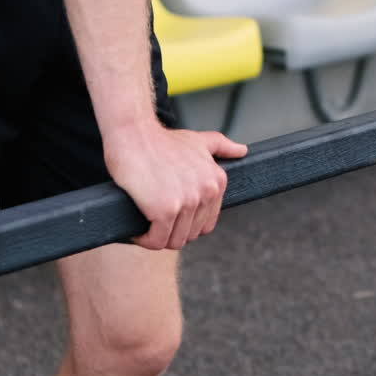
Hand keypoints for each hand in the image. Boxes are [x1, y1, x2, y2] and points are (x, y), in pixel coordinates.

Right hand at [103, 123, 247, 250]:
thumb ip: (221, 146)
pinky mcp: (165, 210)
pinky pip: (156, 240)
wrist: (133, 133)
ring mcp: (187, 201)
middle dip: (171, 232)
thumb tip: (242, 150)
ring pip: (173, 241)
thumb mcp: (197, 140)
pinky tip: (136, 230)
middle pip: (190, 234)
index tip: (168, 217)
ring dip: (157, 238)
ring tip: (143, 225)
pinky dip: (143, 239)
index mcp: (217, 181)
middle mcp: (207, 192)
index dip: (186, 224)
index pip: (205, 223)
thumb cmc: (161, 140)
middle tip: (152, 221)